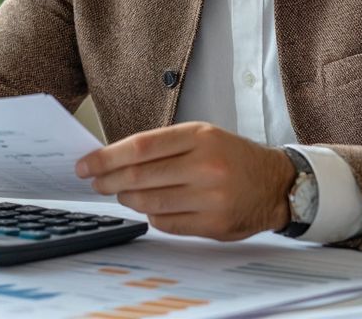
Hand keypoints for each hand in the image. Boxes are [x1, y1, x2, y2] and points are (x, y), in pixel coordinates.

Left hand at [75, 122, 295, 240]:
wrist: (276, 183)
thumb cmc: (231, 157)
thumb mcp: (203, 136)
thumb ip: (164, 146)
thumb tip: (114, 158)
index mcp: (200, 136)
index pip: (140, 146)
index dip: (106, 157)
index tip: (85, 164)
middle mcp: (205, 165)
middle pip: (140, 176)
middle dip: (108, 181)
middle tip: (95, 182)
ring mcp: (211, 197)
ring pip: (149, 202)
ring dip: (127, 199)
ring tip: (120, 194)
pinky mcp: (214, 224)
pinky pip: (167, 223)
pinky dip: (151, 216)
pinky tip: (149, 208)